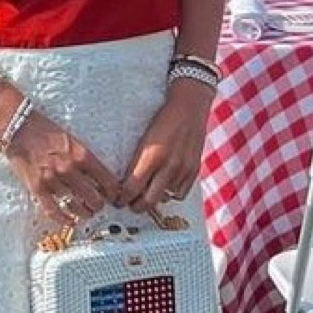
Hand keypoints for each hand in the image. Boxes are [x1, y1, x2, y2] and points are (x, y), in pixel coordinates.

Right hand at [2, 105, 121, 227]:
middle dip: (99, 205)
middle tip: (99, 205)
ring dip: (85, 213)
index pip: (107, 180)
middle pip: (94, 198)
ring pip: (76, 206)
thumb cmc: (45, 130)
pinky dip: (64, 219)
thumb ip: (85, 158)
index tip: (114, 196)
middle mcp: (69, 168)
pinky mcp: (37, 188)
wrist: (19, 126)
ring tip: (87, 214)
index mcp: (82, 154)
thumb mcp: (72, 140)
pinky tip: (70, 221)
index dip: (114, 192)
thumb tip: (97, 177)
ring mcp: (53, 180)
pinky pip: (53, 210)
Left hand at [120, 81, 212, 217]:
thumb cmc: (163, 118)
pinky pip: (180, 194)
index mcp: (151, 155)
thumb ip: (137, 161)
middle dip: (136, 206)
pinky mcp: (194, 170)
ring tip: (147, 194)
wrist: (189, 106)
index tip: (118, 200)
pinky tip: (165, 187)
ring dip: (154, 199)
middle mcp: (168, 165)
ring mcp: (183, 169)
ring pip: (164, 198)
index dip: (122, 198)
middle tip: (130, 204)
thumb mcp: (143, 138)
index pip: (131, 188)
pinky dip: (171, 194)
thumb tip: (127, 181)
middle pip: (148, 200)